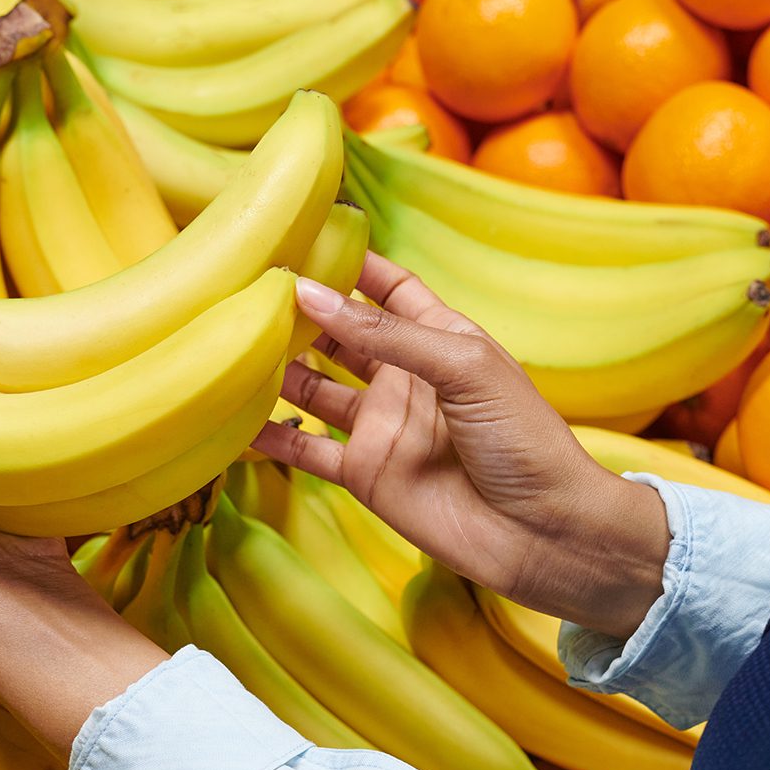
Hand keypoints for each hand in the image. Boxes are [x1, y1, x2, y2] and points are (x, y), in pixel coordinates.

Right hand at [253, 253, 669, 637]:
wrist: (540, 533)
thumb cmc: (522, 439)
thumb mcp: (463, 366)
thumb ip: (386, 333)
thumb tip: (312, 295)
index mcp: (438, 338)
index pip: (388, 287)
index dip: (350, 263)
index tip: (301, 237)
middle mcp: (404, 377)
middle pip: (341, 334)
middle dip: (301, 313)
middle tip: (246, 289)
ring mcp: (381, 426)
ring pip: (314, 388)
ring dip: (277, 369)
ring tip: (228, 343)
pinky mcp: (364, 473)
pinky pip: (307, 449)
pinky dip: (271, 436)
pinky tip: (233, 420)